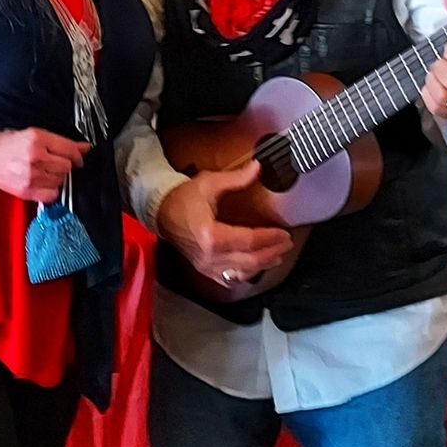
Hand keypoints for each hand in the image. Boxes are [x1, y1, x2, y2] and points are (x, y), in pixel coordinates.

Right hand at [0, 128, 88, 202]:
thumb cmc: (6, 144)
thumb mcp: (33, 133)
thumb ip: (59, 141)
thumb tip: (83, 148)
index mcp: (38, 139)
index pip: (70, 149)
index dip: (78, 154)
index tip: (79, 156)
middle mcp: (36, 157)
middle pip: (67, 166)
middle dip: (66, 164)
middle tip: (57, 162)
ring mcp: (31, 176)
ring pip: (61, 181)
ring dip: (58, 177)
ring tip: (46, 171)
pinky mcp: (27, 191)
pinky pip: (52, 195)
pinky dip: (52, 190)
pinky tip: (43, 182)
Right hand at [156, 161, 292, 286]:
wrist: (160, 212)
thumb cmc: (182, 198)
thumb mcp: (209, 183)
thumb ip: (236, 178)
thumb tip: (258, 167)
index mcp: (212, 236)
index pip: (249, 241)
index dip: (270, 238)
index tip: (284, 232)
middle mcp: (210, 256)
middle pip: (250, 260)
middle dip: (272, 252)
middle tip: (286, 244)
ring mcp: (207, 267)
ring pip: (243, 273)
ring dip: (263, 265)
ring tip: (278, 255)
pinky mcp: (205, 271)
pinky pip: (231, 279)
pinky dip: (247, 274)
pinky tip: (256, 267)